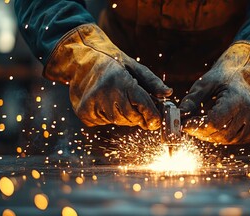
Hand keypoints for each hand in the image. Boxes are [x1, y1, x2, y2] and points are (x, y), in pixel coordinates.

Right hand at [44, 24, 171, 129]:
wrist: (81, 58)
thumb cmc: (112, 61)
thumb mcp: (134, 66)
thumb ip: (152, 82)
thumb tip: (168, 93)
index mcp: (120, 80)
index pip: (142, 104)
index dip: (153, 116)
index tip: (157, 121)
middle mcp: (105, 93)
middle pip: (132, 117)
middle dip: (139, 114)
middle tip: (136, 104)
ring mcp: (92, 104)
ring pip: (118, 121)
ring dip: (123, 115)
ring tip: (118, 98)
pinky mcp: (84, 112)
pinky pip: (104, 122)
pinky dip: (109, 116)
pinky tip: (105, 102)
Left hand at [179, 41, 249, 143]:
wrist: (246, 80)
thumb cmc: (223, 79)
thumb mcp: (205, 83)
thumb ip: (192, 100)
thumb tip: (180, 115)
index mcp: (238, 100)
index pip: (214, 122)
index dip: (197, 125)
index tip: (184, 123)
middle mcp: (249, 115)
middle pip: (219, 133)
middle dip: (200, 131)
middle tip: (189, 124)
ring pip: (224, 140)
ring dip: (208, 135)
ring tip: (201, 122)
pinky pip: (231, 141)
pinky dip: (218, 136)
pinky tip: (213, 125)